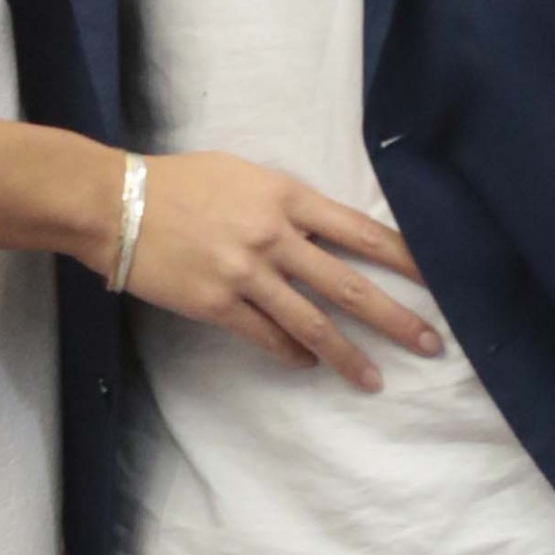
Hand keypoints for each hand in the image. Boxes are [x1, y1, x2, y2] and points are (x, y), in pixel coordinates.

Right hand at [121, 156, 439, 387]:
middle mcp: (274, 236)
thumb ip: (287, 203)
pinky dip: (291, 355)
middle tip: (430, 344)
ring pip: (312, 323)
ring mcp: (246, 273)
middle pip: (348, 285)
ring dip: (348, 356)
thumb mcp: (245, 175)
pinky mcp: (217, 304)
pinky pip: (266, 338)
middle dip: (394, 318)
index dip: (405, 258)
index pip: (361, 231)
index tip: (438, 279)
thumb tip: (324, 232)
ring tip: (374, 380)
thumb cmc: (180, 182)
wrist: (116, 202)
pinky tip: (307, 366)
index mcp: (287, 197)